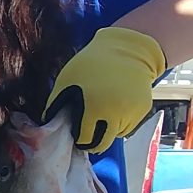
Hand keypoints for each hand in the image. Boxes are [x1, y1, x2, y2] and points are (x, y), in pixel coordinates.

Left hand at [44, 26, 167, 153]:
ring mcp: (132, 113)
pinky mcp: (143, 110)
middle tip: (88, 137)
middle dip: (93, 143)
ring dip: (108, 131)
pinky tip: (116, 107)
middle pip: (102, 143)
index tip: (77, 136)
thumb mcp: (67, 78)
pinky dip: (121, 122)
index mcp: (95, 107)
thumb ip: (56, 102)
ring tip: (103, 114)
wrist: (128, 49)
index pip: (85, 139)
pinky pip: (129, 125)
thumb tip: (48, 121)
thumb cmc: (92, 63)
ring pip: (116, 135)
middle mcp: (115, 114)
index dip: (79, 139)